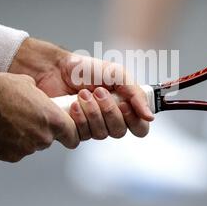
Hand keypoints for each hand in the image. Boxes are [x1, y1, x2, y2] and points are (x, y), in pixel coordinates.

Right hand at [0, 72, 79, 161]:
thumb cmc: (4, 90)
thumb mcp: (30, 86)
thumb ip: (41, 100)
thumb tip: (39, 100)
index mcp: (54, 121)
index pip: (73, 137)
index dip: (69, 135)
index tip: (65, 134)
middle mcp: (44, 138)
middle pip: (49, 139)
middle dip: (40, 131)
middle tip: (26, 119)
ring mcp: (27, 149)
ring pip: (31, 145)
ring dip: (24, 137)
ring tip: (10, 122)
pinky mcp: (10, 156)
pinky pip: (15, 151)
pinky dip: (10, 144)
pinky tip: (1, 130)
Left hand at [9, 38, 153, 139]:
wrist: (56, 68)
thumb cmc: (86, 69)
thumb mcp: (117, 74)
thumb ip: (136, 94)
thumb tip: (150, 116)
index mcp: (124, 107)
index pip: (139, 128)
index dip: (134, 120)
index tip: (123, 103)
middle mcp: (109, 120)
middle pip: (119, 132)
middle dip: (109, 111)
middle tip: (99, 92)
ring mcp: (92, 127)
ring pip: (101, 134)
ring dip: (93, 112)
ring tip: (82, 94)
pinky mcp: (74, 131)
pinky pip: (82, 137)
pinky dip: (79, 119)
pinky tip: (73, 105)